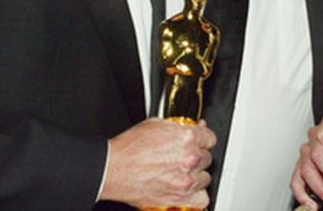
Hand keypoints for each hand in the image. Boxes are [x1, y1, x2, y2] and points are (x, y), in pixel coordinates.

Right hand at [100, 118, 215, 207]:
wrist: (113, 169)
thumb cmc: (129, 148)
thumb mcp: (155, 125)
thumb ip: (178, 126)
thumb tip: (193, 127)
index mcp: (186, 138)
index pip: (210, 138)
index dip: (202, 139)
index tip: (198, 142)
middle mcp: (189, 158)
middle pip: (207, 157)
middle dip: (196, 156)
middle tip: (180, 157)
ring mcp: (186, 180)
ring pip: (205, 177)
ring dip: (195, 175)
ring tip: (179, 172)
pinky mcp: (179, 198)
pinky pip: (202, 198)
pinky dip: (195, 195)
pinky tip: (185, 188)